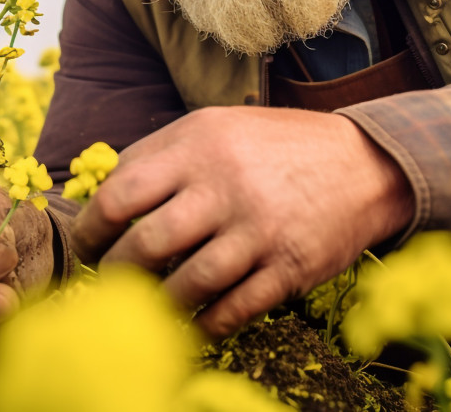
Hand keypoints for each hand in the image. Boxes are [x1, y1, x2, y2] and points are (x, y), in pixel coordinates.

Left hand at [70, 106, 413, 336]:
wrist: (366, 163)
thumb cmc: (277, 145)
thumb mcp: (218, 126)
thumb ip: (161, 154)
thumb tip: (102, 194)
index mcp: (200, 144)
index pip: (122, 193)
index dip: (91, 229)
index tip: (85, 247)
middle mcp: (226, 185)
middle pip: (147, 243)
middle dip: (116, 273)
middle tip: (108, 284)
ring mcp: (260, 228)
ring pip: (188, 283)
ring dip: (159, 304)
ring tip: (147, 307)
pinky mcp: (289, 266)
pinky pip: (233, 309)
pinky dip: (205, 324)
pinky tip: (192, 323)